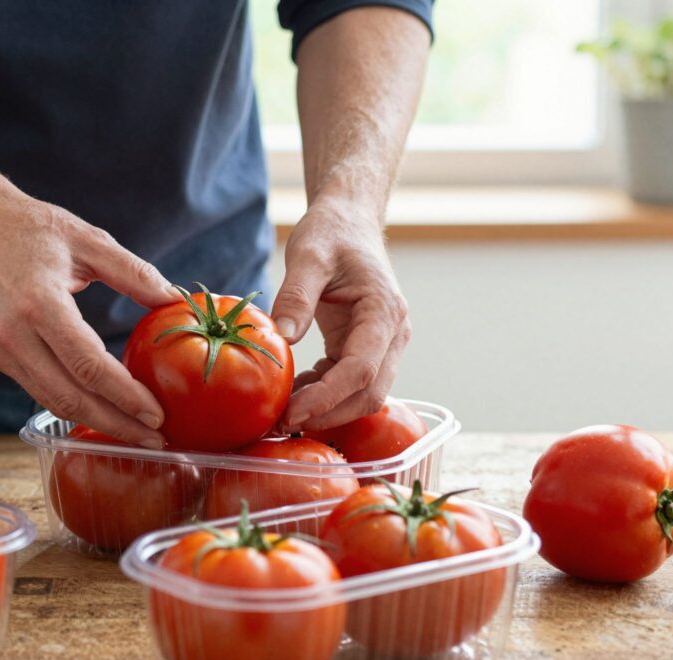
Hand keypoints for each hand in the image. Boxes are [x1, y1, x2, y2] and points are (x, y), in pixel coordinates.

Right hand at [0, 180, 177, 447]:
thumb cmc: (30, 227)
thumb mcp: (87, 239)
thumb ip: (133, 271)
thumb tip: (175, 300)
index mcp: (39, 304)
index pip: (88, 365)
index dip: (125, 396)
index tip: (157, 414)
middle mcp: (15, 335)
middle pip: (71, 398)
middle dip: (117, 424)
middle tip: (156, 439)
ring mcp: (2, 350)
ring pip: (54, 403)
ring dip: (97, 423)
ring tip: (138, 434)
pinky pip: (42, 392)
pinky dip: (75, 408)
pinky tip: (106, 412)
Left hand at [271, 194, 409, 430]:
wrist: (349, 223)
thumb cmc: (332, 233)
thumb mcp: (309, 255)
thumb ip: (296, 295)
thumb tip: (282, 337)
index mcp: (384, 312)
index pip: (361, 370)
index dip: (327, 398)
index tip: (291, 412)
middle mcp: (392, 334)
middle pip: (369, 394)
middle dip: (327, 414)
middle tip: (280, 423)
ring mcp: (383, 345)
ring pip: (362, 395)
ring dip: (324, 410)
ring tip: (280, 413)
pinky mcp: (365, 349)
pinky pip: (348, 384)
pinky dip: (322, 395)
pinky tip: (291, 391)